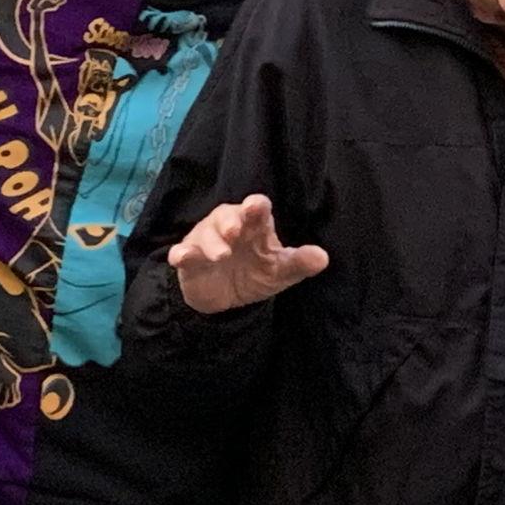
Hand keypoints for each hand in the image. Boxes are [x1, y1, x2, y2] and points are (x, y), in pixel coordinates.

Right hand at [169, 194, 329, 315]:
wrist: (225, 297)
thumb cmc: (255, 272)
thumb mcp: (280, 272)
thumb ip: (299, 263)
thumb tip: (323, 258)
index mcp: (254, 226)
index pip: (256, 210)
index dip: (256, 206)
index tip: (256, 207)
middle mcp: (228, 227)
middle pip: (226, 215)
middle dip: (230, 220)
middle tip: (234, 231)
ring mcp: (206, 241)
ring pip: (205, 233)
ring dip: (211, 242)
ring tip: (221, 255)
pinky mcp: (189, 259)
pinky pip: (181, 252)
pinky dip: (180, 254)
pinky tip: (181, 257)